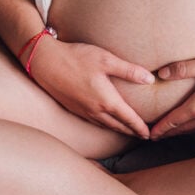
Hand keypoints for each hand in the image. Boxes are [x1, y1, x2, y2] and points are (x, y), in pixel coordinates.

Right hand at [28, 37, 155, 138]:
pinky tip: (104, 121)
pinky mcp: (73, 108)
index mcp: (106, 100)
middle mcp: (95, 110)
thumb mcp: (106, 60)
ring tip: (127, 131)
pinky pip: (93, 122)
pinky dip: (104, 125)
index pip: (128, 118)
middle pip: (118, 125)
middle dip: (131, 131)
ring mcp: (82, 111)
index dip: (140, 127)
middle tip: (142, 136)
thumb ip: (129, 70)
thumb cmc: (76, 58)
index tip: (149, 134)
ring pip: (105, 125)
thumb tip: (150, 79)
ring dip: (118, 129)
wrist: (45, 62)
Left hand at [149, 53, 194, 139]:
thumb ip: (182, 68)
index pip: (173, 121)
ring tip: (170, 132)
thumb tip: (160, 73)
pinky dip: (193, 128)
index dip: (159, 129)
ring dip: (180, 132)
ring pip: (193, 129)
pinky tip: (194, 123)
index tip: (148, 135)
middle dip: (167, 133)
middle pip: (182, 129)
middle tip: (154, 137)